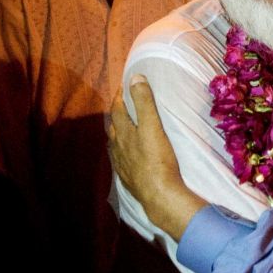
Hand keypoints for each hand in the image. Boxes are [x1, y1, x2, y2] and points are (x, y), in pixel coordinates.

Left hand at [109, 75, 204, 239]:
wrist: (159, 195)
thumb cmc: (157, 159)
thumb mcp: (153, 126)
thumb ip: (144, 102)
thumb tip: (135, 77)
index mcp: (123, 133)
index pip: (118, 110)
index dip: (121, 97)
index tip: (125, 86)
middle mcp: (118, 148)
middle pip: (114, 127)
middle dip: (117, 114)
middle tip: (123, 105)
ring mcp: (122, 165)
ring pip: (115, 145)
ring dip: (118, 134)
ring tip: (123, 129)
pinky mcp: (128, 178)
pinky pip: (121, 161)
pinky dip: (122, 153)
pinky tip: (127, 157)